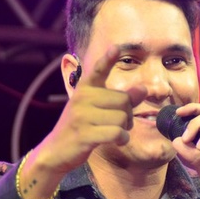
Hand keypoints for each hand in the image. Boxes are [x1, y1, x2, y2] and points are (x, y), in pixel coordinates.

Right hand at [37, 46, 147, 175]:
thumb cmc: (82, 127)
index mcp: (84, 89)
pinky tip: (118, 141)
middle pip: (123, 100)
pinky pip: (116, 133)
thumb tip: (143, 89)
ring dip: (124, 129)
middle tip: (119, 123)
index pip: (97, 70)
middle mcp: (82, 98)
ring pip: (122, 118)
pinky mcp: (85, 134)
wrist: (56, 151)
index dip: (107, 59)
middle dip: (128, 114)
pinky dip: (122, 139)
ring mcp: (82, 116)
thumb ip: (119, 99)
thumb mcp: (98, 110)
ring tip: (114, 133)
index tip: (115, 47)